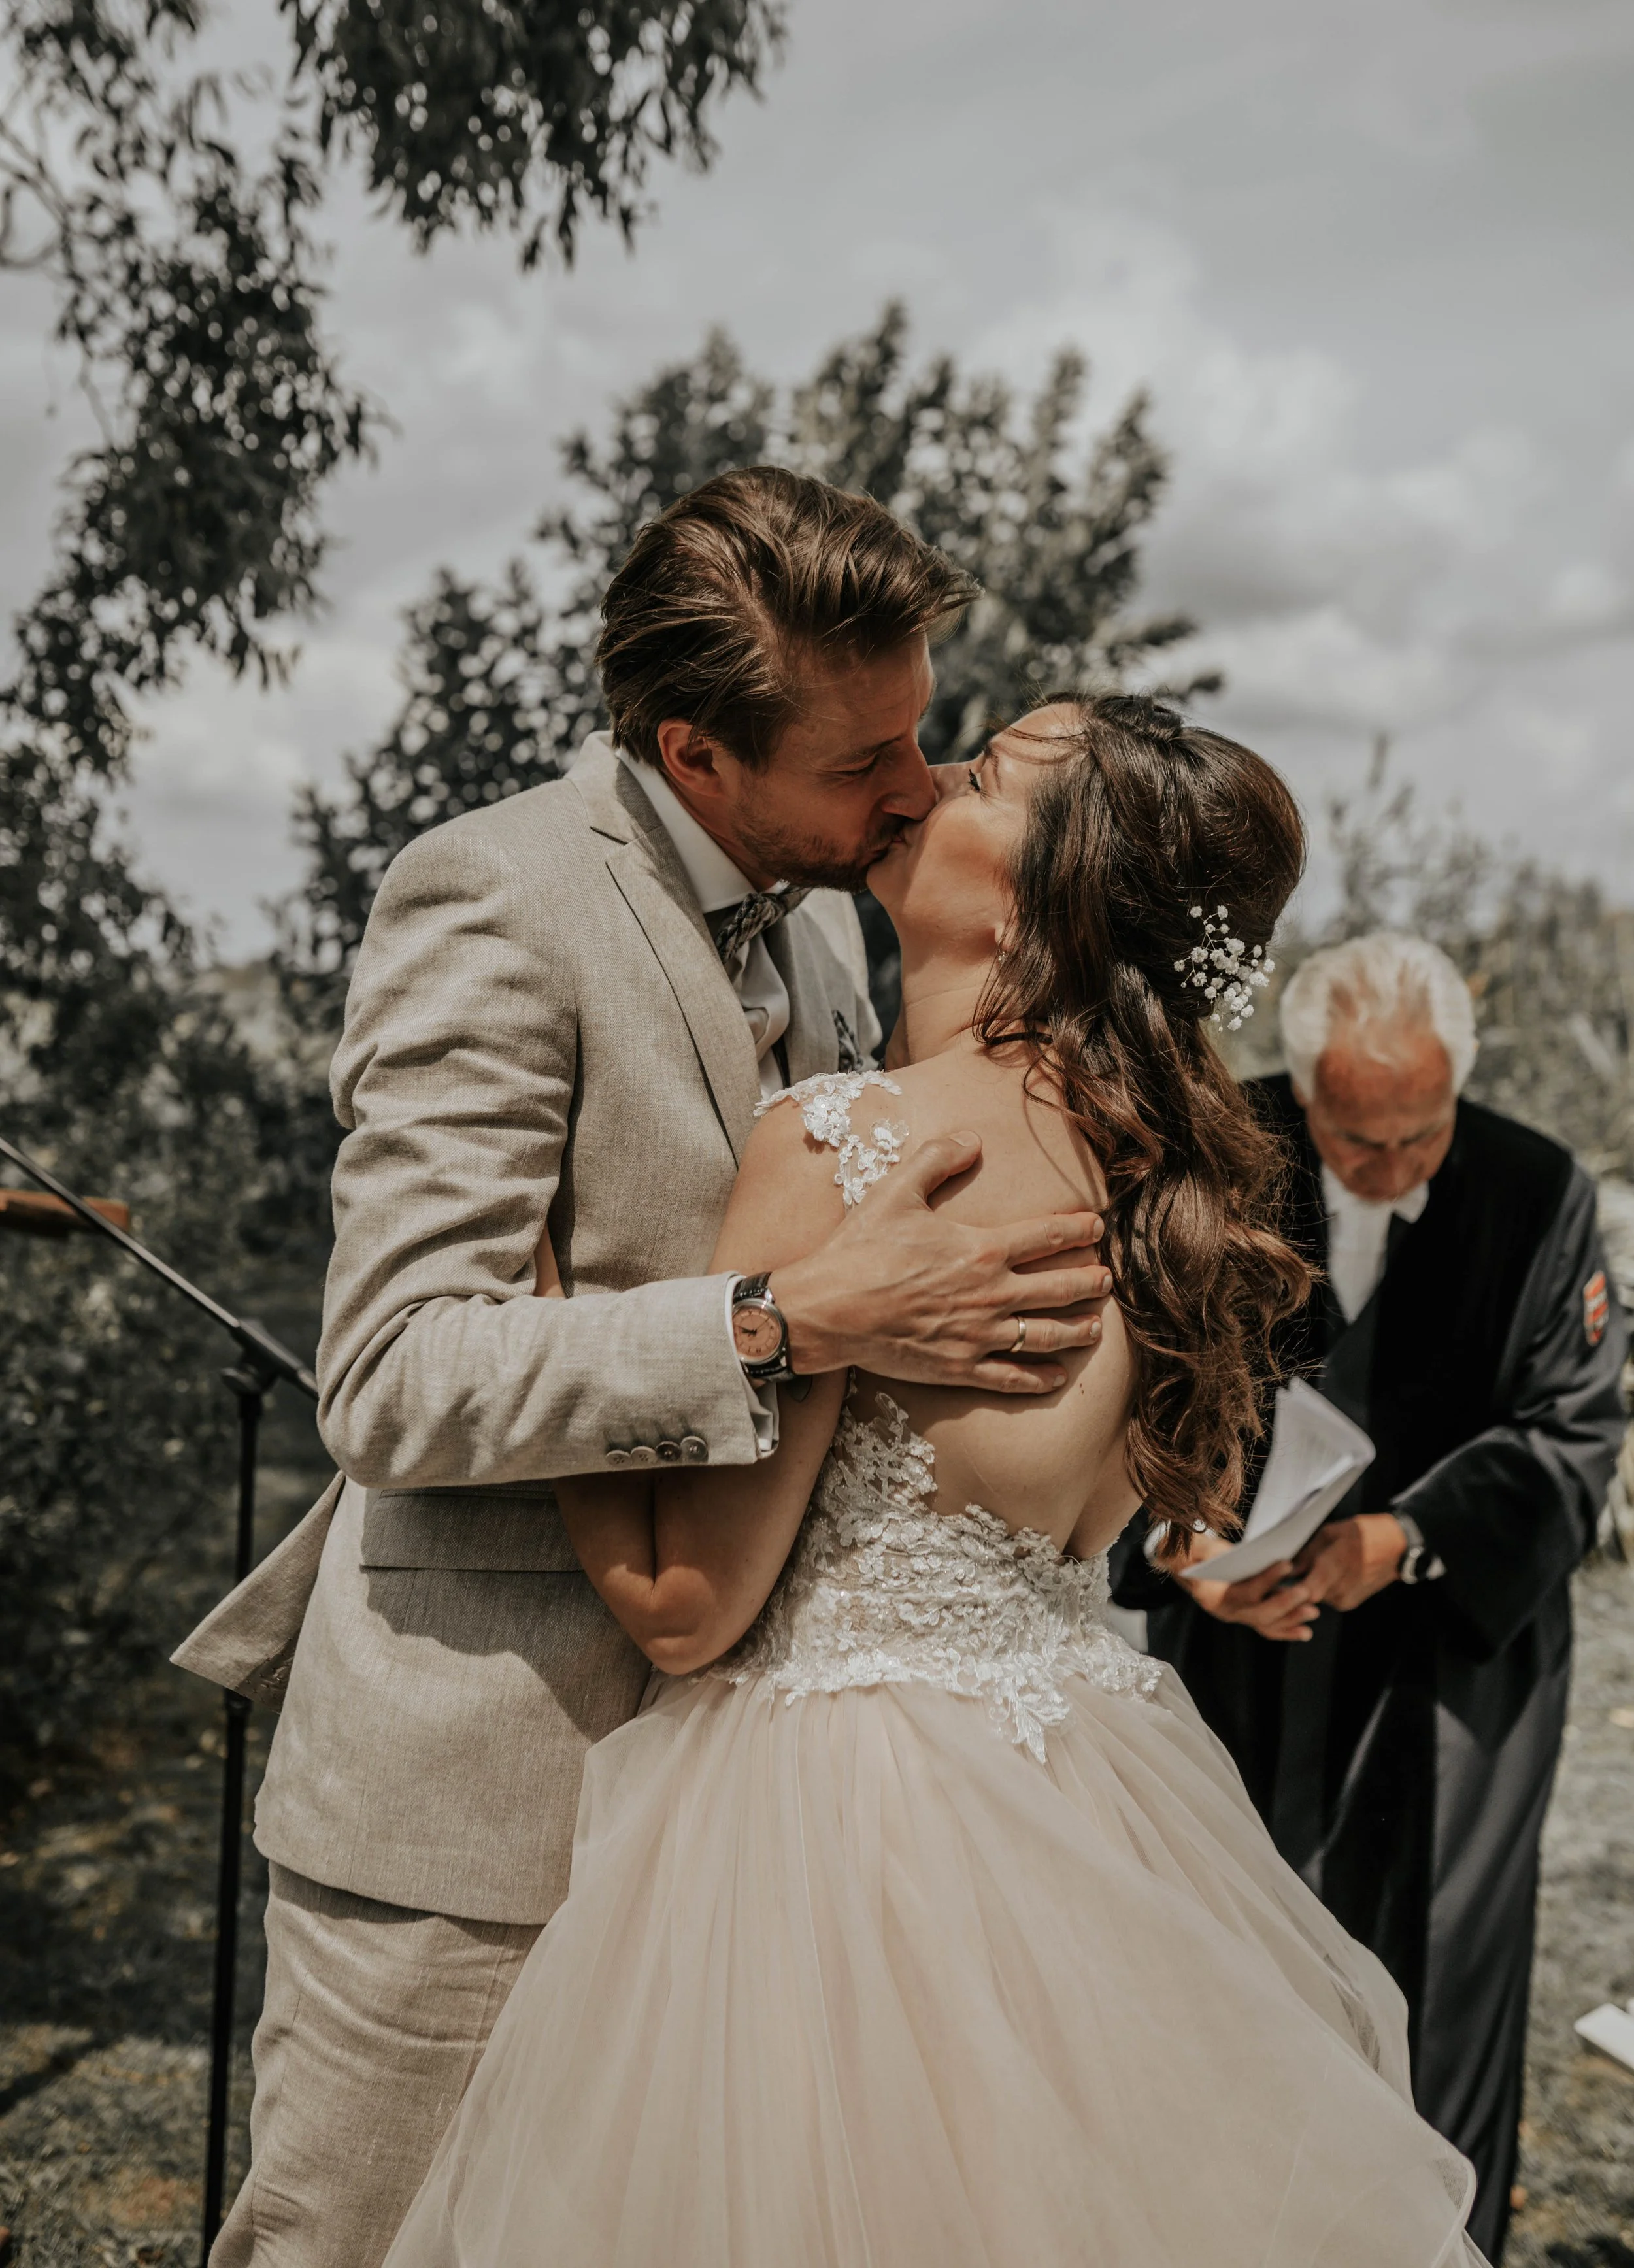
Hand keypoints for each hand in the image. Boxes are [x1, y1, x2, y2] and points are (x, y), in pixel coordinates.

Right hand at [772, 1131, 1109, 1395]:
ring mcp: (978, 1335)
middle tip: (1107, 1279)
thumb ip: (937, 1158)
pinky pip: (1011, 1376)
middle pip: (1058, 1288)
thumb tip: (972, 1139)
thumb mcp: (896, 1191)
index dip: (1078, 1230)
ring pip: (1044, 1335)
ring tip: (1096, 1326)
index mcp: (981, 1249)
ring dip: (1077, 1329)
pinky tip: (1057, 1375)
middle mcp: (990, 1294)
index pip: (1047, 1237)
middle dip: (1089, 1282)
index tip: (1097, 1227)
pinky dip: (1039, 1377)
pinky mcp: (959, 1368)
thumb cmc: (861, 1249)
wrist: (828, 1309)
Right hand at [1183, 1534, 1322, 1642]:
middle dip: (1285, 1603)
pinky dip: (1288, 1630)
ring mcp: (1238, 1616)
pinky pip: (1269, 1629)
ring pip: (1267, 1623)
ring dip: (1291, 1619)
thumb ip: (1202, 1551)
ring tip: (1313, 1612)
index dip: (1265, 1580)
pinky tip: (1305, 1631)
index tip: (1286, 1564)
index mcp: (1211, 1595)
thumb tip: (1212, 1553)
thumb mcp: (1193, 1547)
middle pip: (1259, 1613)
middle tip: (1306, 1592)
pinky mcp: (1249, 1616)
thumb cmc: (1195, 1552)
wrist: (1190, 1565)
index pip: (1243, 1592)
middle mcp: (1225, 1611)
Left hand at [1291, 1515, 1406, 1612]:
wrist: (1398, 1547)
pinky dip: (1323, 1588)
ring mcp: (1345, 1599)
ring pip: (1316, 1597)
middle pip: (1306, 1596)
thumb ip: (1307, 1553)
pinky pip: (1327, 1598)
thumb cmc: (1365, 1534)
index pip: (1303, 1591)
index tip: (1279, 1579)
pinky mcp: (1350, 1604)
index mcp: (1334, 1567)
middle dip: (1296, 1584)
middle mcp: (1339, 1590)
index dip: (1288, 1588)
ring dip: (1311, 1585)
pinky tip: (1330, 1574)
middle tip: (1293, 1571)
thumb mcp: (1331, 1533)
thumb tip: (1290, 1566)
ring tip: (1317, 1567)